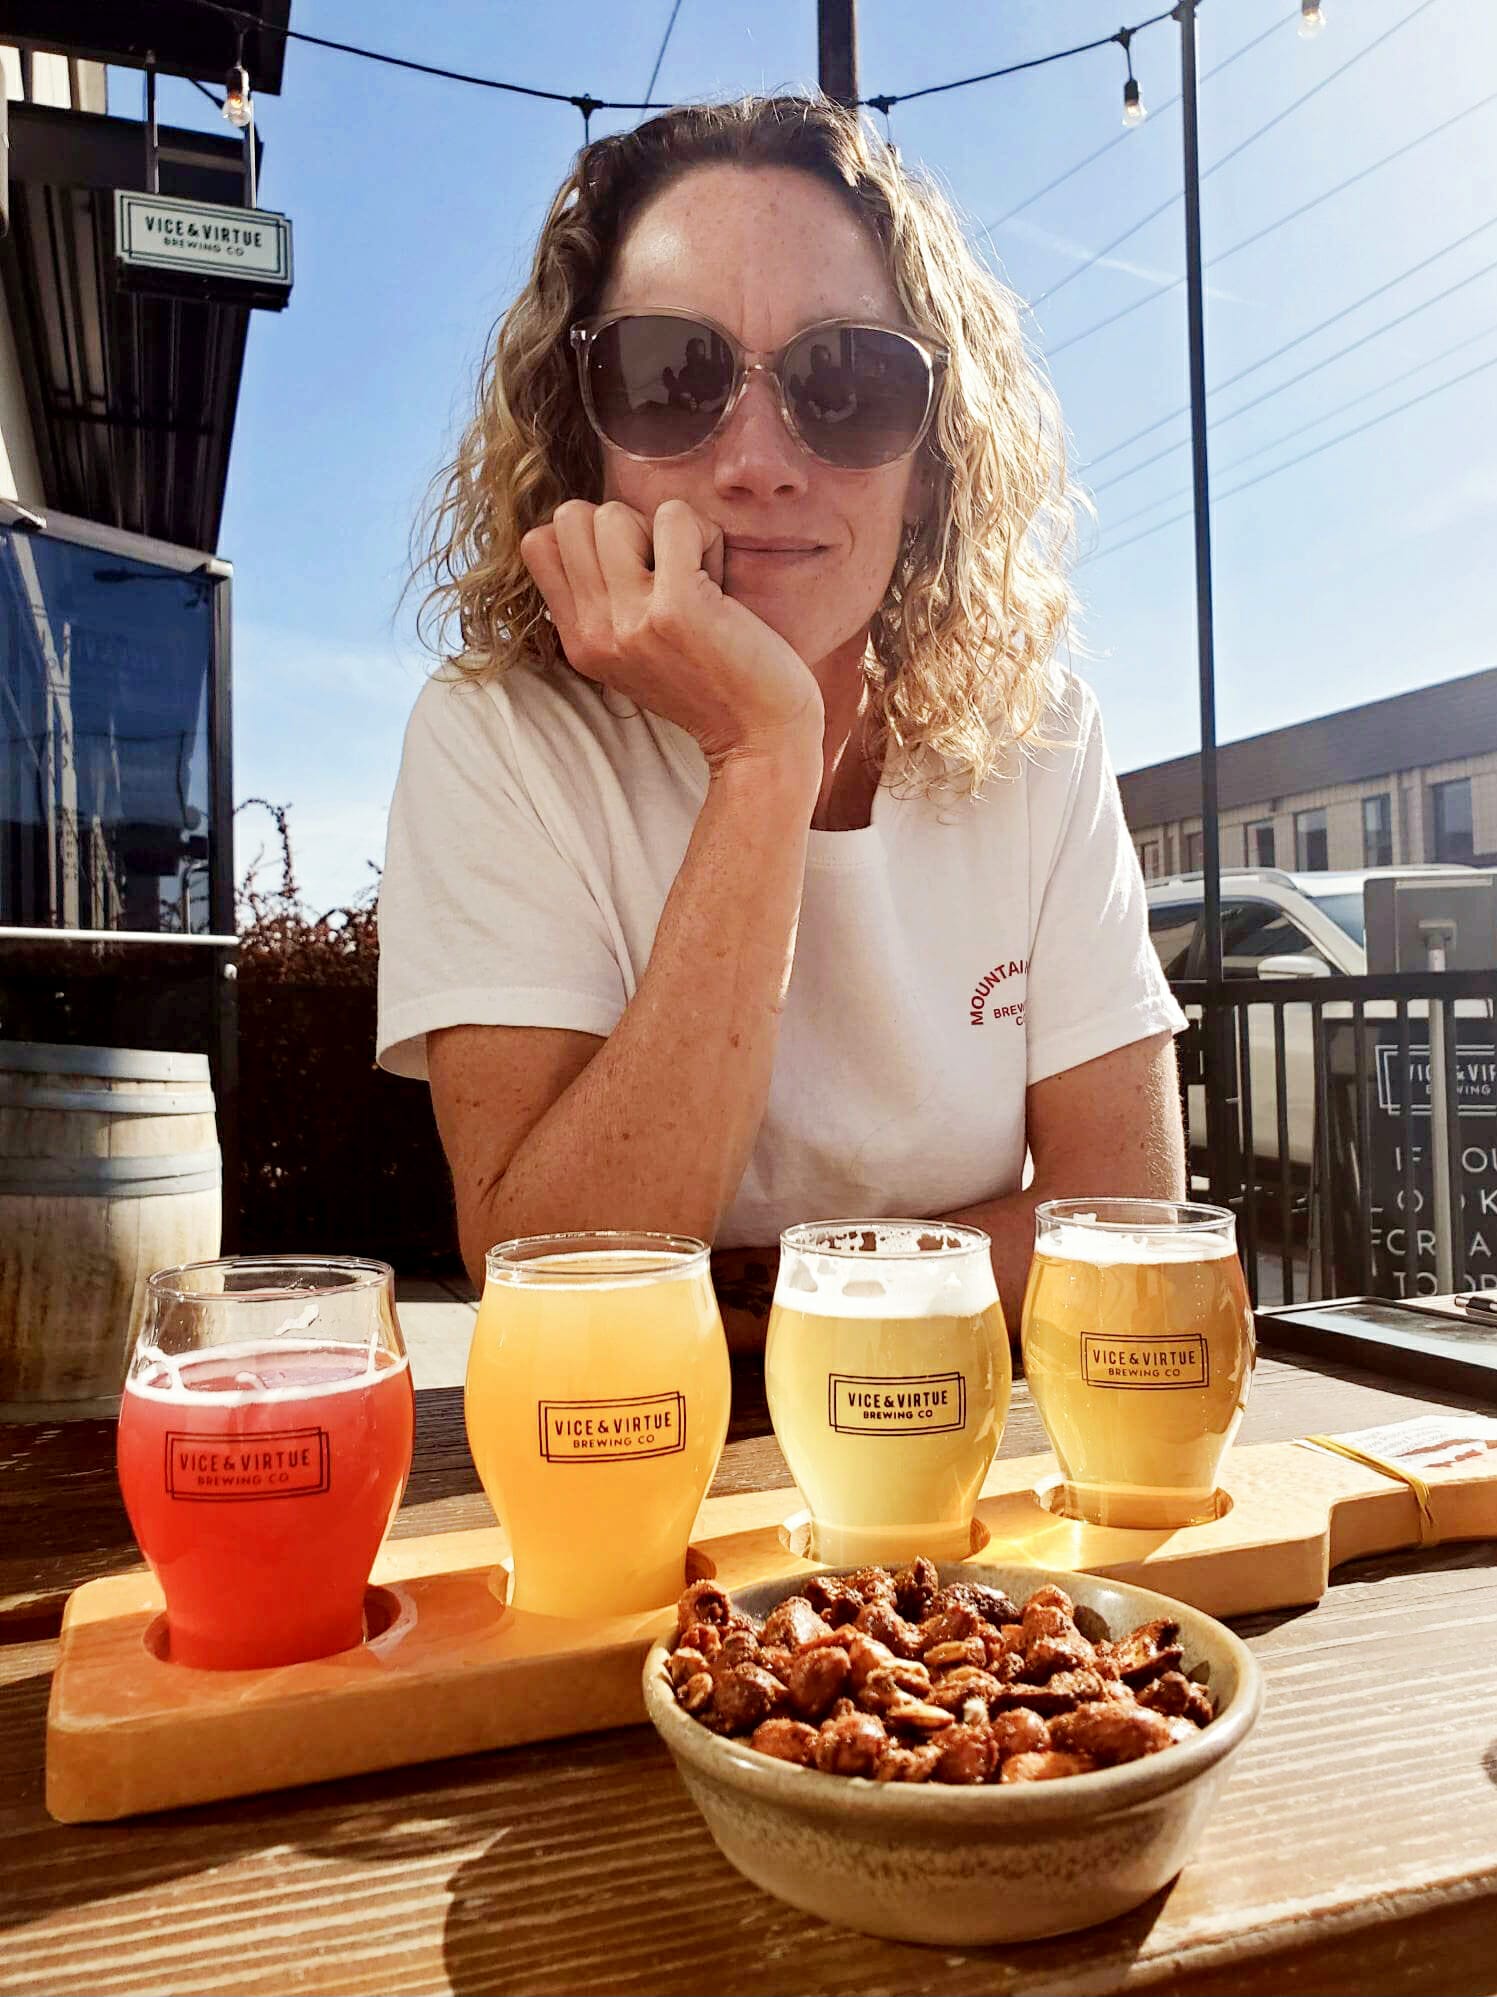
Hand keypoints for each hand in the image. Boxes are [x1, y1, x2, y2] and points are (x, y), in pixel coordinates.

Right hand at [520, 499, 822, 770]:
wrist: (761, 738)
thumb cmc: (715, 684)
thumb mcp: (636, 651)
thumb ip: (606, 602)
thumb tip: (598, 525)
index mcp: (580, 642)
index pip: (539, 544)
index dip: (589, 537)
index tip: (635, 572)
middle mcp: (595, 633)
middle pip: (571, 518)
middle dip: (624, 526)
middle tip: (666, 571)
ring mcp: (631, 620)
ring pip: (611, 513)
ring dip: (661, 529)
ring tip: (693, 576)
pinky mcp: (676, 606)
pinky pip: (674, 516)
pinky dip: (704, 533)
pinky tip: (720, 580)